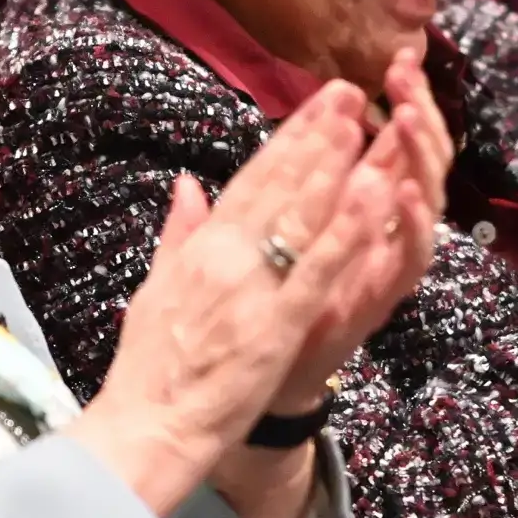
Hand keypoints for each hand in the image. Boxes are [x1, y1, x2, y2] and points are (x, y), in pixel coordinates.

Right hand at [77, 85, 390, 510]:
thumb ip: (176, 233)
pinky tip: (373, 196)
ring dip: (334, 166)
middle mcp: (225, 256)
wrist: (144, 425)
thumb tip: (185, 184)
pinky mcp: (276, 324)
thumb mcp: (154, 288)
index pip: (250, 181)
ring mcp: (252, 288)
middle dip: (315, 136)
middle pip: (277, 186)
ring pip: (300, 216)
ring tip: (363, 122)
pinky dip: (348, 231)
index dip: (286, 139)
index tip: (315, 105)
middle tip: (347, 91)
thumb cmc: (150, 367)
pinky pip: (319, 270)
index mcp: (200, 248)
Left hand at [266, 43, 448, 414]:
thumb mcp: (284, 220)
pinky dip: (409, 223)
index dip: (401, 99)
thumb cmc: (273, 296)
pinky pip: (409, 259)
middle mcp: (385, 230)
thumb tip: (308, 120)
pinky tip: (398, 188)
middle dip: (418, 112)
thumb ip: (296, 172)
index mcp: (361, 206)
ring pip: (425, 201)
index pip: (393, 141)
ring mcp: (388, 264)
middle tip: (406, 71)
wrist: (261, 378)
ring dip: (419, 157)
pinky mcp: (383, 299)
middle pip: (419, 161)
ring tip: (407, 116)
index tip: (399, 56)